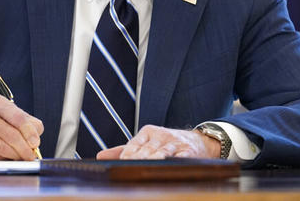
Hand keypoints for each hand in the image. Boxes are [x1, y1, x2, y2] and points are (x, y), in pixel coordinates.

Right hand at [0, 93, 42, 159]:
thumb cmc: (0, 121)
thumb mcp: (14, 115)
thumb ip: (30, 124)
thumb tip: (34, 142)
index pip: (18, 118)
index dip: (29, 132)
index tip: (35, 143)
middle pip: (11, 135)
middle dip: (24, 149)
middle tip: (31, 156)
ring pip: (3, 148)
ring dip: (16, 156)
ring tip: (22, 157)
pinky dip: (4, 159)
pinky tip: (8, 157)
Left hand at [96, 125, 220, 159]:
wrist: (198, 141)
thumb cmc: (167, 143)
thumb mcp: (145, 142)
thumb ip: (123, 150)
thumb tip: (100, 156)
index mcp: (148, 132)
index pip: (134, 144)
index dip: (128, 155)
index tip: (121, 165)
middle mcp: (161, 135)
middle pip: (147, 149)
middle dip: (139, 159)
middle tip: (130, 168)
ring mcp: (175, 142)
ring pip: (162, 152)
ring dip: (154, 159)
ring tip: (146, 166)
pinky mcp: (188, 151)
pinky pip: (180, 156)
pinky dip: (174, 161)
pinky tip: (168, 166)